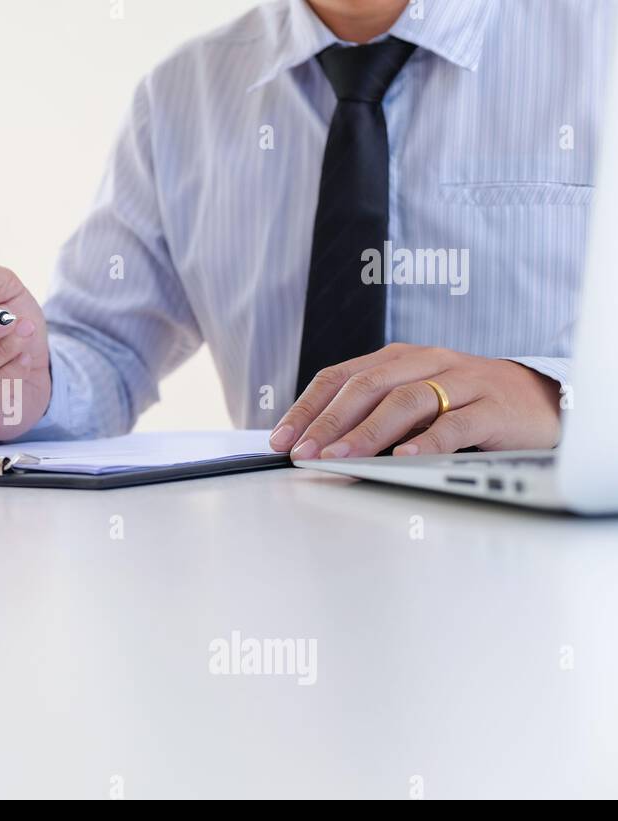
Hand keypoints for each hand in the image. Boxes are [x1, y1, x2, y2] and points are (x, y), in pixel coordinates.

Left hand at [269, 344, 562, 458]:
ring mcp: (462, 381)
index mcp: (399, 358)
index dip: (307, 408)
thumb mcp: (415, 403)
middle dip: (328, 421)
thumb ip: (373, 416)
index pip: (340, 377)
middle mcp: (427, 362)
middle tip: (302, 452)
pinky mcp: (494, 407)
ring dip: (367, 432)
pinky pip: (456, 422)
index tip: (280, 439)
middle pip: (366, 386)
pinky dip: (428, 440)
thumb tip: (316, 448)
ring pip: (406, 400)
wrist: (544, 401)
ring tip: (339, 457)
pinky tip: (404, 457)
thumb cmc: (467, 405)